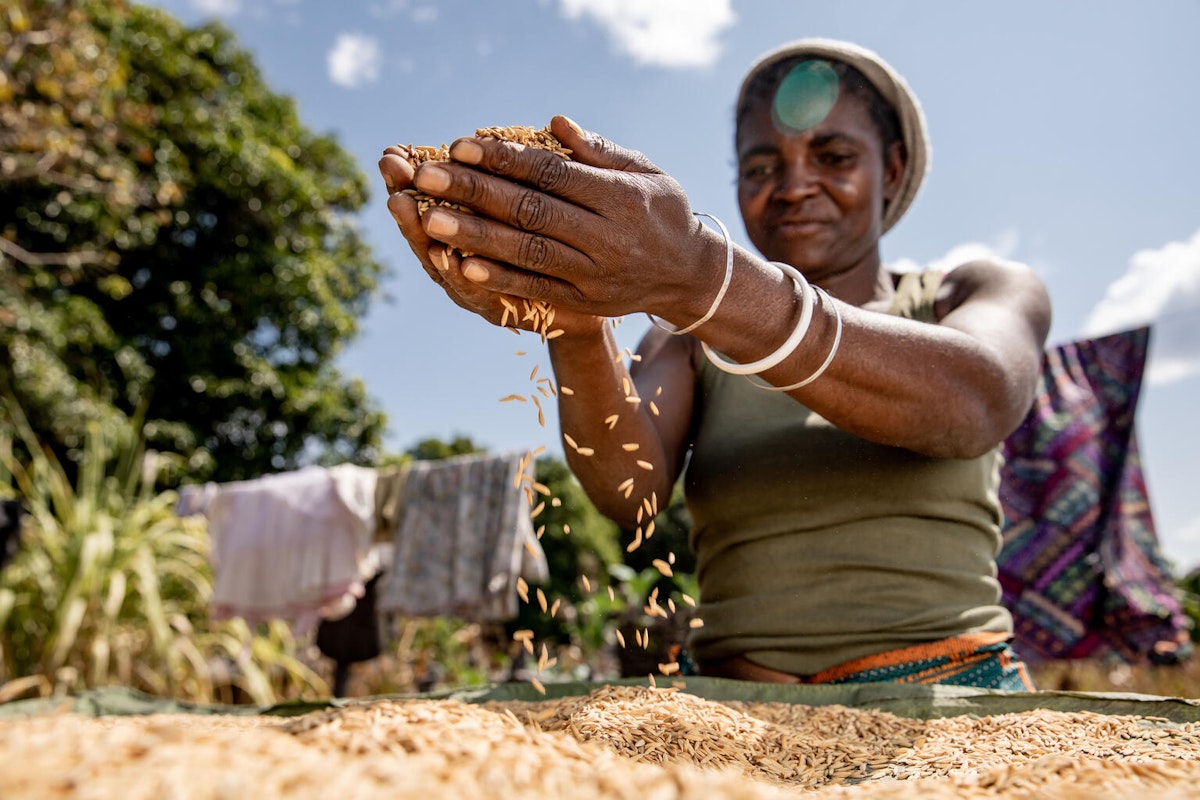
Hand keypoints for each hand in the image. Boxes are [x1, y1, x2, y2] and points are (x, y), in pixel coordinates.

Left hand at [404, 116, 725, 323]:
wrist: (690, 276)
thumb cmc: (661, 212)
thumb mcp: (645, 171)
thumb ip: (599, 151)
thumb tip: (555, 123)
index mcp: (620, 196)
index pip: (551, 173)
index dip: (504, 159)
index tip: (460, 145)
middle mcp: (606, 237)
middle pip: (530, 211)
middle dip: (474, 192)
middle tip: (426, 177)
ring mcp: (593, 274)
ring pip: (526, 251)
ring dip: (474, 236)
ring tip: (429, 219)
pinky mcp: (583, 302)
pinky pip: (534, 288)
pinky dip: (498, 278)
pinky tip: (461, 266)